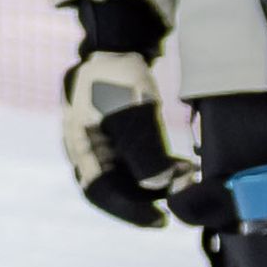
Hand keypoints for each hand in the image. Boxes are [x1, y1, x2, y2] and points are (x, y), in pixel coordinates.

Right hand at [61, 46, 187, 227]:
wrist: (116, 45)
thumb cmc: (119, 78)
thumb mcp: (133, 115)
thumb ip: (144, 154)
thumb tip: (157, 188)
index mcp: (81, 148)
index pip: (101, 193)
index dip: (130, 212)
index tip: (161, 220)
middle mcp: (87, 151)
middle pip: (115, 189)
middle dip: (148, 198)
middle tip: (179, 201)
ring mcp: (101, 143)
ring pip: (128, 177)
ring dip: (157, 182)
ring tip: (186, 176)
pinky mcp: (117, 135)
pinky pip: (136, 162)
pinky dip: (158, 168)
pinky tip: (180, 165)